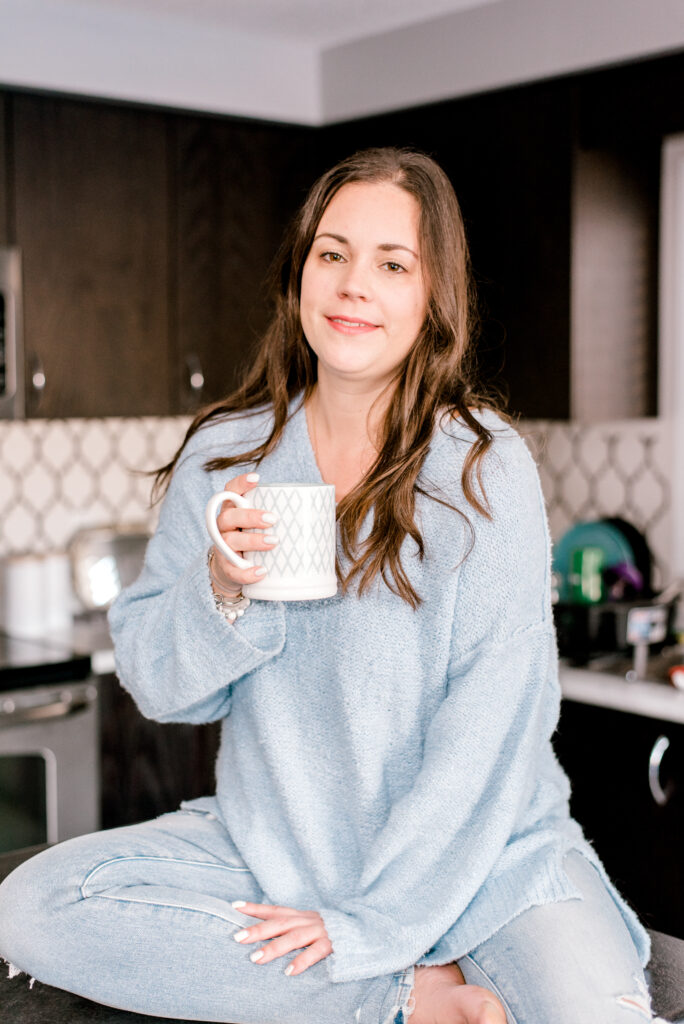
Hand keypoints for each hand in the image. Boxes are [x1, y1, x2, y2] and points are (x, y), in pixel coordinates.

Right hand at [211, 473, 277, 592]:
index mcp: (233, 510)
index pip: (230, 491)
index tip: (257, 478)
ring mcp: (222, 548)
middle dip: (250, 516)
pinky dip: (246, 572)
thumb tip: (325, 507)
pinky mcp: (225, 568)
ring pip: (230, 541)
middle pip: (229, 516)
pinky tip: (262, 571)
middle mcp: (223, 526)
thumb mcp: (261, 524)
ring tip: (274, 542)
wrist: (233, 570)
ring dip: (252, 541)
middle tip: (273, 519)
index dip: (240, 483)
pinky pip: (233, 570)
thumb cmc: (254, 540)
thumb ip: (280, 514)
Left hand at [232, 900, 332, 974]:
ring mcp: (321, 930)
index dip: (255, 908)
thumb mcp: (311, 925)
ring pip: (294, 937)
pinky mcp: (333, 944)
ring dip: (274, 947)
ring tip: (256, 959)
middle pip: (280, 923)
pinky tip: (289, 972)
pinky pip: (316, 952)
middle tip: (237, 937)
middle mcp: (309, 920)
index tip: (234, 905)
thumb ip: (293, 929)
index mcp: (302, 915)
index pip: (275, 909)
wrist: (365, 930)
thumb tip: (267, 936)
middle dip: (257, 930)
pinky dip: (302, 961)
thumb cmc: (333, 930)